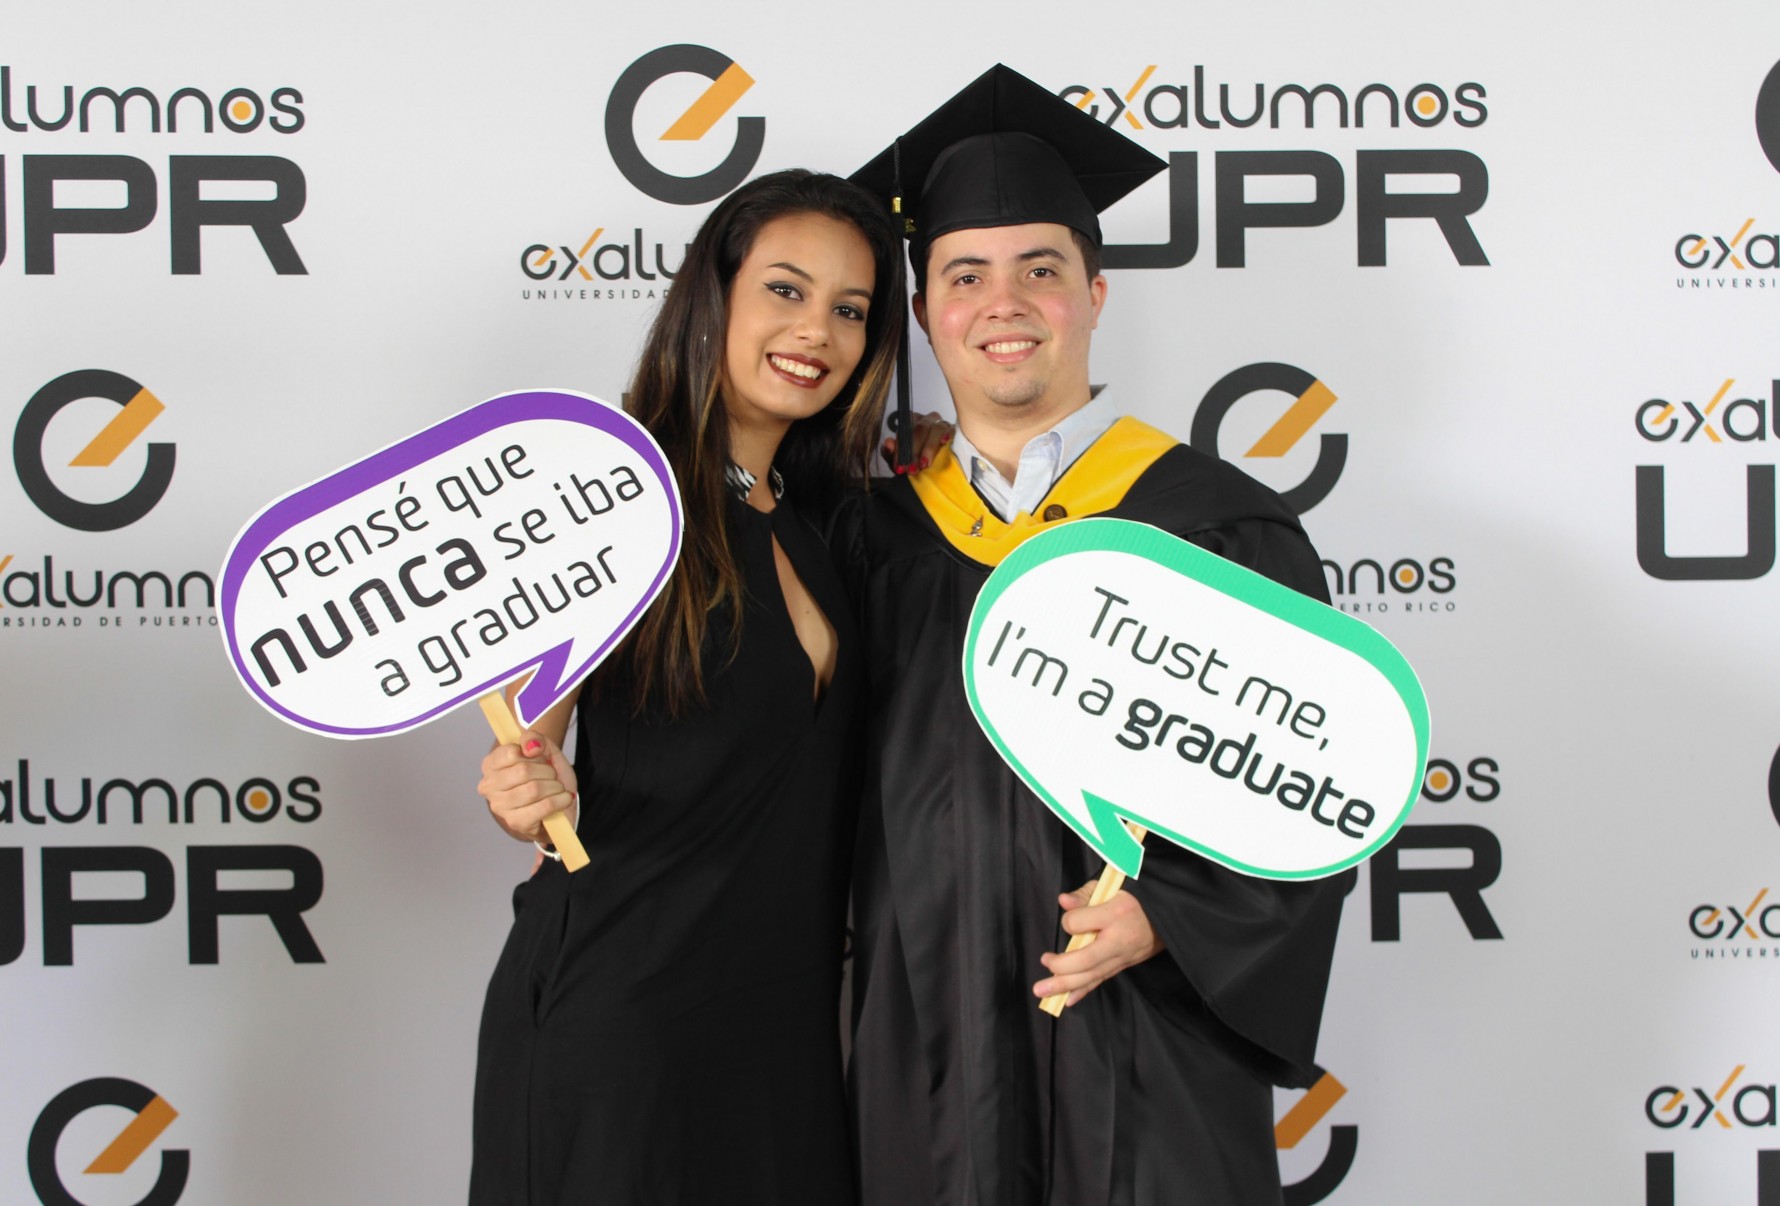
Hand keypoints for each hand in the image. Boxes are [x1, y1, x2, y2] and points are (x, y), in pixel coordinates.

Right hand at [478, 732, 577, 845]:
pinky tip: (563, 799)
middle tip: (552, 776)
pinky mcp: (516, 823)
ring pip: (534, 789)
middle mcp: (489, 787)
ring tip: (557, 788)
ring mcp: (500, 807)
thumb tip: (530, 747)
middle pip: (524, 771)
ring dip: (555, 786)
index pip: (511, 752)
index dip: (535, 754)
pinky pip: (544, 806)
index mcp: (490, 765)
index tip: (540, 760)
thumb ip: (535, 739)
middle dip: (547, 771)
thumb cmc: (547, 778)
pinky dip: (560, 800)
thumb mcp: (545, 751)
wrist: (557, 806)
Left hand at [880, 411, 953, 474]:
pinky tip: (944, 442)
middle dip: (914, 451)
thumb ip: (891, 453)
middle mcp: (925, 419)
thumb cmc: (915, 460)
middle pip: (920, 429)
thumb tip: (888, 444)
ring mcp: (941, 423)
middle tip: (912, 469)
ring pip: (936, 429)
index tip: (900, 467)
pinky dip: (947, 434)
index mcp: (910, 422)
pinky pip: (951, 429)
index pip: (904, 430)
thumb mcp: (901, 460)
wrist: (934, 469)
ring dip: (929, 448)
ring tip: (925, 464)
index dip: (901, 449)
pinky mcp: (953, 430)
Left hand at [1032, 880, 1164, 1006]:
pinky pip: (1101, 980)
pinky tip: (1066, 1000)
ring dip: (1064, 985)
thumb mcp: (1112, 885)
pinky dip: (1083, 991)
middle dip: (1060, 966)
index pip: (1080, 923)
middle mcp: (1120, 939)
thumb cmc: (1136, 896)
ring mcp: (1124, 956)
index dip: (1068, 921)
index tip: (1069, 916)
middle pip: (1085, 959)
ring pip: (1092, 975)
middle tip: (1044, 961)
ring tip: (1042, 991)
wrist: (1168, 914)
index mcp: (1116, 912)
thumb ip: (1085, 894)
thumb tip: (1063, 902)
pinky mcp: (1124, 965)